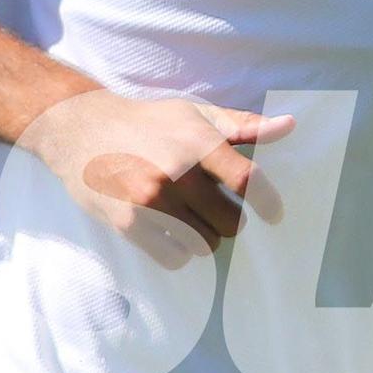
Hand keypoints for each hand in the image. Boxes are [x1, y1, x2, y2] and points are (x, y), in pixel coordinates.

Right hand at [23, 89, 293, 268]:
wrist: (82, 130)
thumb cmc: (149, 123)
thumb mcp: (196, 114)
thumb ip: (244, 125)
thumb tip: (289, 125)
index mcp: (198, 143)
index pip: (246, 180)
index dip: (268, 202)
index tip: (276, 215)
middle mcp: (177, 173)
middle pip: (231, 222)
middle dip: (231, 220)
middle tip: (218, 210)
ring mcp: (151, 201)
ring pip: (205, 244)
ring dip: (205, 237)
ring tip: (191, 218)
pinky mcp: (128, 223)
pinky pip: (173, 258)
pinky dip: (179, 252)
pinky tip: (171, 233)